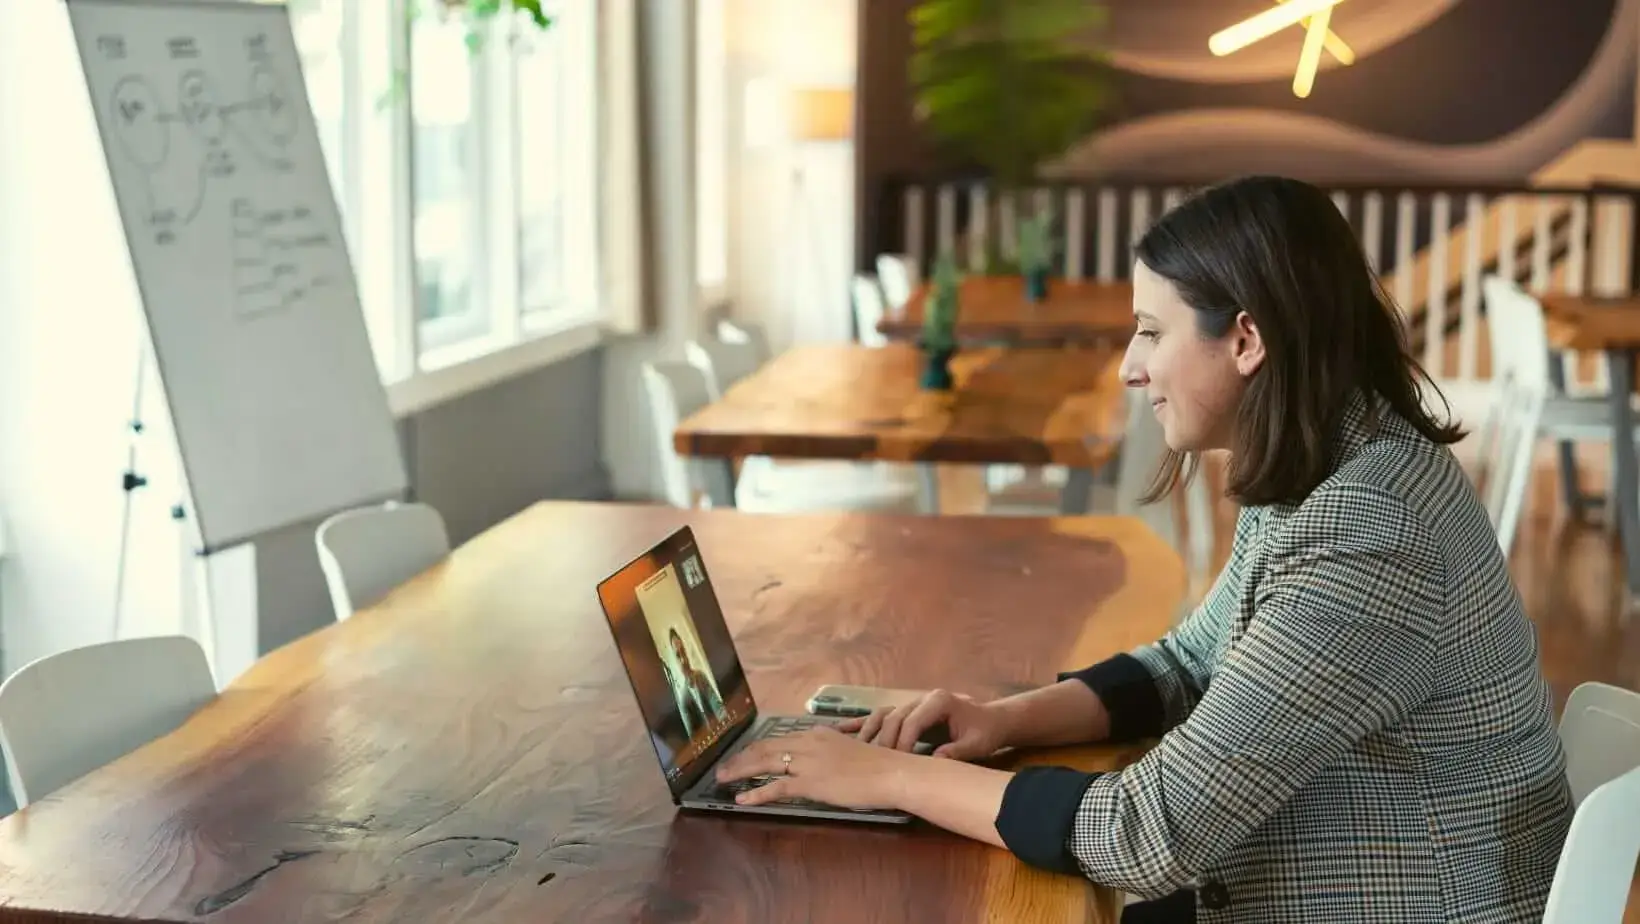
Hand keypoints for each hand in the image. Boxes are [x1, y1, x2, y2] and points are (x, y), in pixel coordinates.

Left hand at [714, 726, 914, 808]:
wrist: (891, 772)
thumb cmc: (878, 766)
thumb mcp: (849, 751)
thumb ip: (830, 752)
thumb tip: (821, 762)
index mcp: (818, 734)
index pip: (779, 739)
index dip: (757, 747)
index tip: (744, 755)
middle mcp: (808, 743)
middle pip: (765, 747)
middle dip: (741, 757)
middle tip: (724, 767)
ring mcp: (808, 762)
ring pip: (765, 763)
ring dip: (741, 771)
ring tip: (723, 779)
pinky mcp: (811, 782)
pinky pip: (776, 787)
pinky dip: (756, 792)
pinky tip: (743, 799)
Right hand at [840, 689, 1010, 760]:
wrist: (990, 720)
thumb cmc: (985, 732)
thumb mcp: (977, 744)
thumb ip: (957, 751)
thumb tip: (935, 761)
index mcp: (939, 701)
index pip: (912, 721)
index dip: (902, 742)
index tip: (897, 763)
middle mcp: (921, 698)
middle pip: (893, 718)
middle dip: (884, 741)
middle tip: (876, 765)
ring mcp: (911, 703)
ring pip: (882, 715)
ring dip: (868, 732)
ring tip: (856, 752)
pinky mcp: (906, 712)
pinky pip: (880, 716)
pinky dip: (862, 723)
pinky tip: (842, 730)